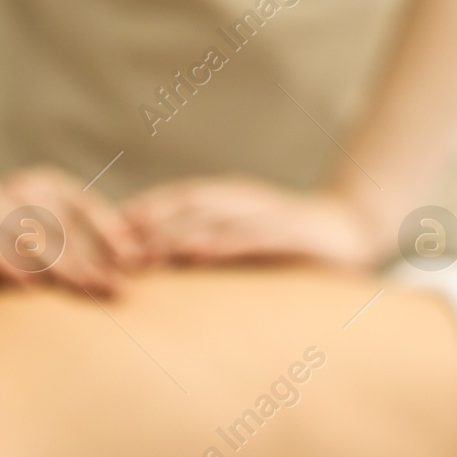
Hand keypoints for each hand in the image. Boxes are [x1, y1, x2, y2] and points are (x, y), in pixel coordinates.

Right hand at [0, 166, 141, 293]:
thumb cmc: (10, 245)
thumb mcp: (48, 240)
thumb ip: (83, 247)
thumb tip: (136, 263)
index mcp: (49, 188)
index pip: (86, 212)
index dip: (112, 237)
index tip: (138, 263)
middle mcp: (20, 192)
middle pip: (63, 230)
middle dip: (93, 262)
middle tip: (118, 290)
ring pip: (29, 239)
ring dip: (58, 267)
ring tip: (83, 291)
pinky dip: (6, 264)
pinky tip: (26, 287)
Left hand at [122, 178, 379, 270]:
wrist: (352, 231)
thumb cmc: (293, 241)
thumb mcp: (246, 238)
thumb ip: (211, 242)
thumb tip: (162, 259)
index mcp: (231, 197)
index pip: (178, 198)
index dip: (142, 210)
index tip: (103, 231)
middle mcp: (244, 198)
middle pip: (187, 205)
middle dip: (148, 224)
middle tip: (112, 247)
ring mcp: (266, 213)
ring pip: (212, 219)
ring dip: (173, 235)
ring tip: (142, 255)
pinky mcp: (289, 234)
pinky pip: (248, 238)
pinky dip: (219, 244)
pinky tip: (195, 254)